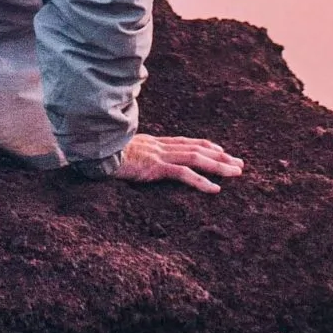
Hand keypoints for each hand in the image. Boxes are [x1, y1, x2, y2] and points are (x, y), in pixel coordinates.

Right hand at [111, 134, 244, 192]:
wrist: (92, 149)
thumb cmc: (103, 153)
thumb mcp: (123, 152)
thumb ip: (134, 154)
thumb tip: (137, 159)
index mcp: (154, 142)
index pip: (186, 142)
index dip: (206, 146)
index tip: (222, 151)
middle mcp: (160, 145)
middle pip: (197, 148)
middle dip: (221, 156)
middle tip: (240, 164)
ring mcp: (158, 155)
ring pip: (196, 158)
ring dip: (219, 166)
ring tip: (236, 173)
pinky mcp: (154, 166)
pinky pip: (182, 174)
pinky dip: (201, 181)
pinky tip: (215, 190)